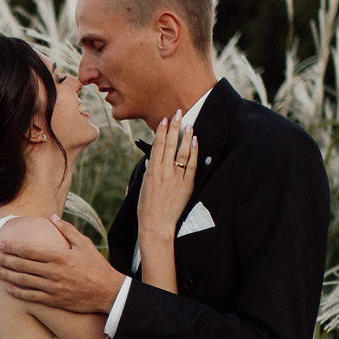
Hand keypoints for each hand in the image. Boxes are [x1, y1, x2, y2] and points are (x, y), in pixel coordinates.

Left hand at [0, 220, 123, 314]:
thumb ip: (67, 230)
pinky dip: (19, 293)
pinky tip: (9, 289)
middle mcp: (53, 272)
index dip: (13, 247)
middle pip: (23, 265)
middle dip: (5, 260)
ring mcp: (53, 287)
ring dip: (8, 276)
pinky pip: (32, 297)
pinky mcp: (55, 300)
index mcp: (59, 256)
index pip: (29, 250)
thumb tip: (52, 217)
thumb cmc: (97, 266)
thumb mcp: (85, 244)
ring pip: (24, 281)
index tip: (1, 244)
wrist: (108, 292)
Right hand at [136, 113, 197, 248]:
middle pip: (170, 144)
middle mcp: (164, 171)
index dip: (162, 131)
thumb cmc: (147, 208)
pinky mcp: (187, 185)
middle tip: (178, 113)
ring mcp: (176, 177)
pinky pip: (192, 164)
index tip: (165, 120)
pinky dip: (194, 151)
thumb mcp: (143, 186)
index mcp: (152, 171)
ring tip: (188, 123)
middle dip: (174, 127)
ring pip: (182, 151)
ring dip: (185, 135)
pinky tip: (195, 140)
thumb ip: (148, 171)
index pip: (158, 146)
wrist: (156, 225)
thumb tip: (152, 160)